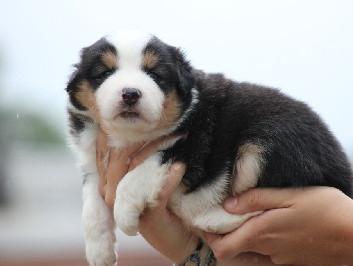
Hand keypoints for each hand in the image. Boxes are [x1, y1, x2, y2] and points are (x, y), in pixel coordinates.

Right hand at [96, 129, 198, 262]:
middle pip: (120, 157)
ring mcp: (128, 207)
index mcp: (112, 183)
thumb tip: (146, 124)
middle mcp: (114, 194)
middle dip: (139, 136)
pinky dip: (170, 178)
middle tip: (162, 121)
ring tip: (175, 135)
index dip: (120, 130)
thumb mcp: (153, 178)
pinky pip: (157, 193)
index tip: (140, 114)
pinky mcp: (148, 218)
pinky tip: (180, 165)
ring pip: (137, 170)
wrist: (184, 239)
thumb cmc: (168, 203)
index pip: (108, 150)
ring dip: (157, 151)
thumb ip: (145, 158)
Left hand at [205, 187, 352, 264]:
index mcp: (262, 233)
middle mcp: (267, 250)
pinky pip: (265, 254)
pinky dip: (257, 242)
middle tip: (218, 215)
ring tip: (240, 217)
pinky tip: (265, 225)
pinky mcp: (290, 260)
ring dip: (240, 237)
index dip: (208, 238)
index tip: (203, 220)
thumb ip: (257, 199)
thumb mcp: (290, 196)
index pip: (222, 248)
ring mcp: (279, 258)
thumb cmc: (325, 209)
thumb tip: (227, 203)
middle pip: (232, 250)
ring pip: (248, 252)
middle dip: (221, 235)